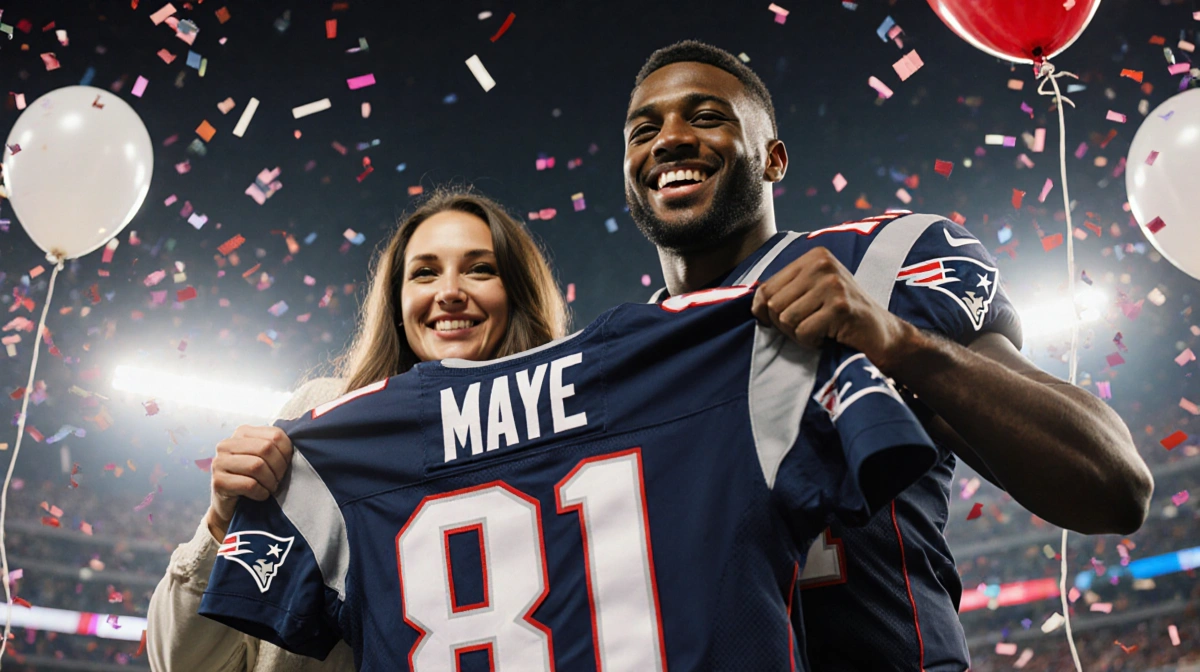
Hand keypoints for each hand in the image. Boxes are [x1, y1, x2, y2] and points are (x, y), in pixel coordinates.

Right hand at [205, 425, 293, 540]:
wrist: (232, 506)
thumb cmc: (255, 478)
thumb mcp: (265, 458)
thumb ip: (277, 446)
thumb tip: (302, 439)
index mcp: (242, 432)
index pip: (275, 435)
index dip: (287, 453)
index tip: (286, 466)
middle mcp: (227, 444)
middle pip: (266, 449)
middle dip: (279, 468)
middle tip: (279, 480)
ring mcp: (219, 462)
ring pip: (257, 466)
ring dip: (270, 481)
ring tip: (270, 487)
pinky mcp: (218, 482)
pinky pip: (249, 484)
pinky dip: (261, 492)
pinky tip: (261, 495)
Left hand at [749, 247, 917, 374]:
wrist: (884, 335)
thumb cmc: (842, 318)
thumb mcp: (812, 295)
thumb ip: (784, 293)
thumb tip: (754, 304)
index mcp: (813, 257)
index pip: (766, 288)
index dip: (766, 312)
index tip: (785, 323)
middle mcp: (822, 264)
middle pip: (773, 305)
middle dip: (785, 326)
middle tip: (810, 328)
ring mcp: (832, 284)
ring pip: (786, 320)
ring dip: (800, 335)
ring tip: (822, 331)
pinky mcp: (840, 307)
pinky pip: (803, 333)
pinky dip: (812, 343)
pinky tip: (830, 337)